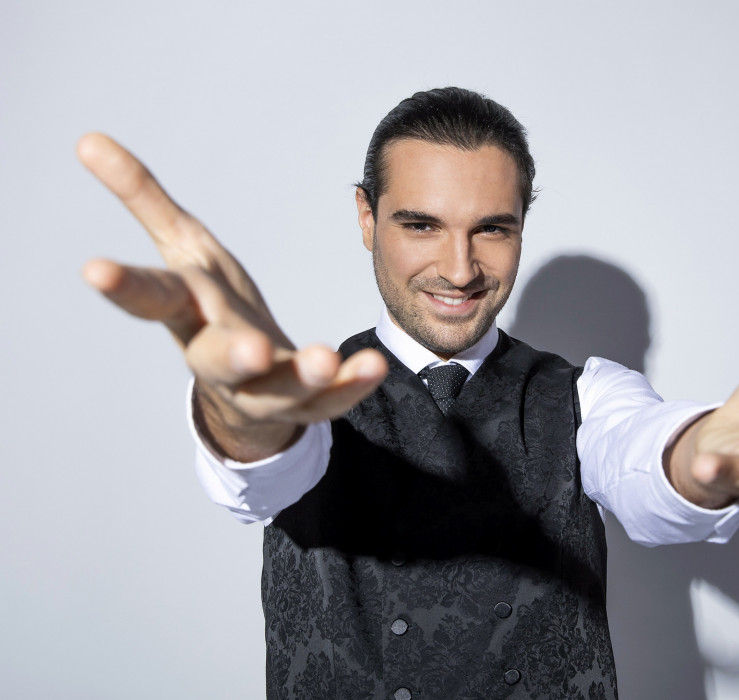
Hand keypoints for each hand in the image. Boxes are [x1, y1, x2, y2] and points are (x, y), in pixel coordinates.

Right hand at [78, 134, 387, 460]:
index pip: (151, 297)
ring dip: (302, 375)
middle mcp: (217, 355)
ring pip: (278, 390)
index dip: (123, 285)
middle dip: (234, 355)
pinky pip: (328, 400)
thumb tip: (88, 139)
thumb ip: (144, 199)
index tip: (94, 269)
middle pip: (217, 359)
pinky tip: (372, 366)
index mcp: (186, 312)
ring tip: (323, 359)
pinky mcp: (303, 403)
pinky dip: (350, 385)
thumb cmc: (210, 306)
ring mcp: (261, 387)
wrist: (245, 385)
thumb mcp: (183, 249)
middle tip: (251, 350)